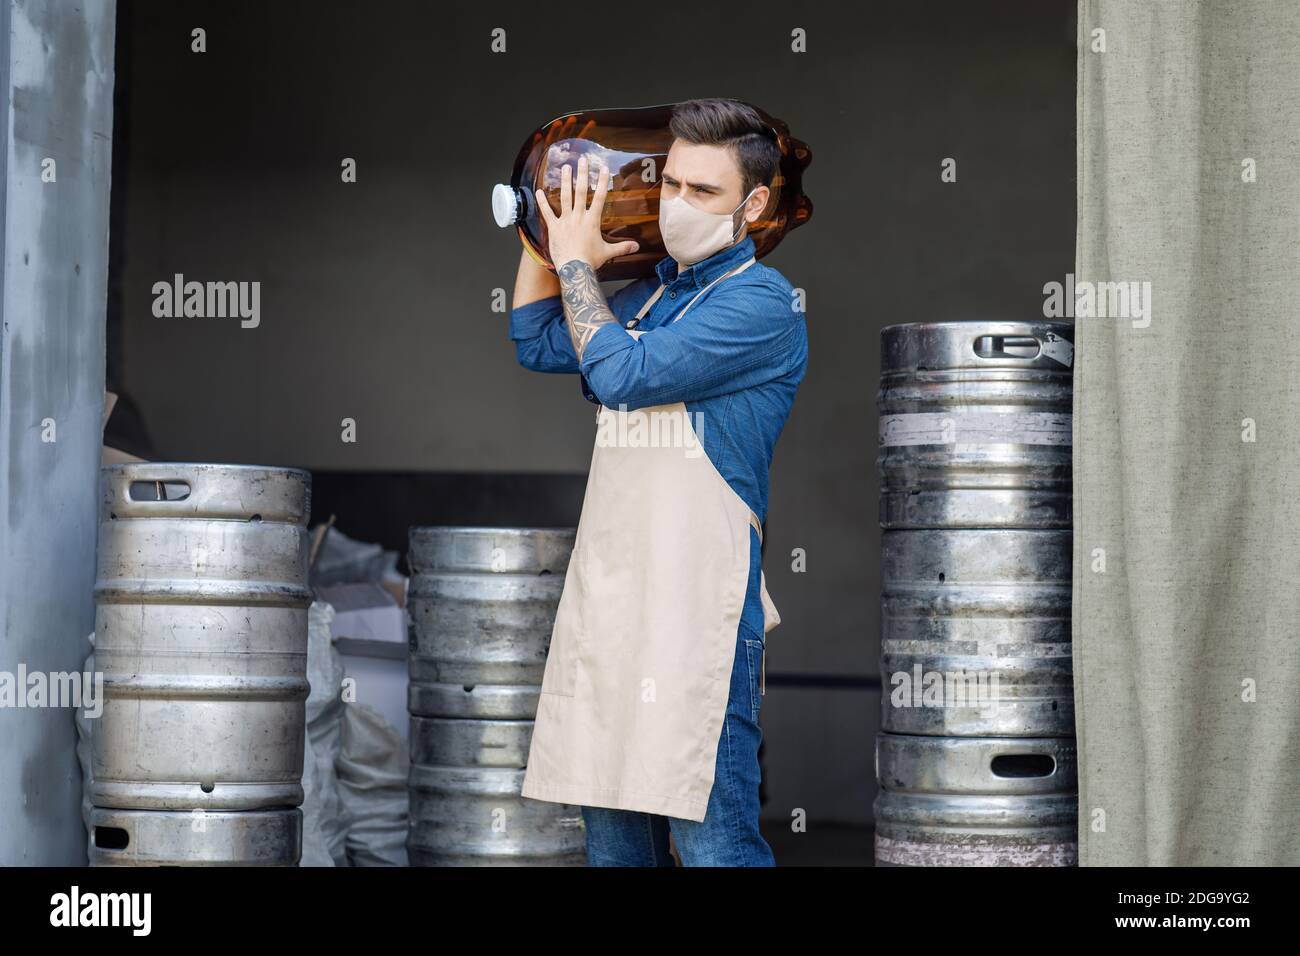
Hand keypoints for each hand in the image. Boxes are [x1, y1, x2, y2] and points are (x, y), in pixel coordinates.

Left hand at [537, 154, 638, 270]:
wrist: (574, 269)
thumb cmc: (590, 261)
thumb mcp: (608, 252)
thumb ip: (622, 247)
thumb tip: (636, 247)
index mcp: (592, 221)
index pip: (600, 197)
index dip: (602, 182)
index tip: (603, 169)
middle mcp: (579, 217)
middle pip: (581, 192)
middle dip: (583, 175)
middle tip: (582, 160)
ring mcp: (565, 221)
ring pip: (565, 197)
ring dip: (565, 181)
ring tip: (565, 168)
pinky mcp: (554, 228)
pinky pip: (547, 213)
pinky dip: (542, 202)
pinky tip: (538, 191)